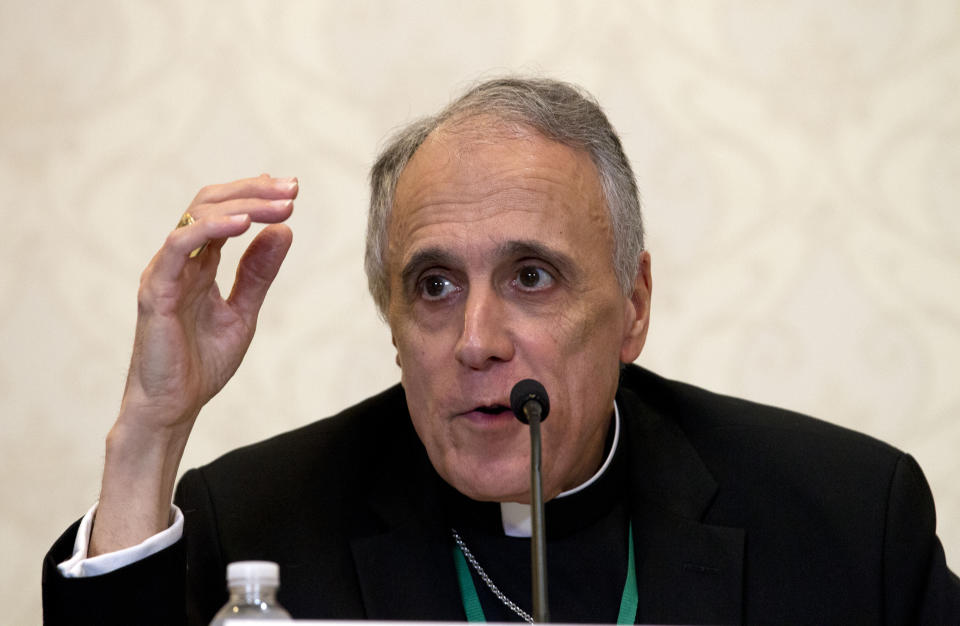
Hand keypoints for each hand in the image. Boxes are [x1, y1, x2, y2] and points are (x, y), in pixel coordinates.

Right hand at [123, 174, 295, 430]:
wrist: (174, 407)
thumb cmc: (200, 363)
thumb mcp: (244, 312)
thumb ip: (258, 273)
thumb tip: (283, 230)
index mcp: (199, 264)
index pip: (225, 212)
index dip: (256, 196)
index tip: (292, 191)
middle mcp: (180, 260)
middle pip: (211, 204)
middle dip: (254, 191)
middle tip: (292, 189)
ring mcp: (165, 272)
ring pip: (198, 216)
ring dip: (242, 204)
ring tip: (280, 204)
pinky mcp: (156, 290)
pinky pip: (179, 246)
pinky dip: (211, 228)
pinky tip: (244, 224)